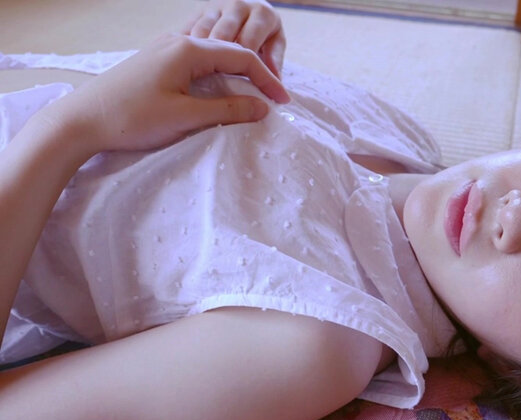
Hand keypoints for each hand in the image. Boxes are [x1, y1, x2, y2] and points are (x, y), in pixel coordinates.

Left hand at [34, 33, 289, 156]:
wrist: (80, 119)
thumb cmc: (131, 118)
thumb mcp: (185, 117)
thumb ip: (228, 110)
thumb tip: (262, 107)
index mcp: (189, 50)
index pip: (242, 57)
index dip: (267, 80)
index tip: (283, 102)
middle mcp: (179, 41)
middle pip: (230, 52)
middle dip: (256, 75)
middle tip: (273, 100)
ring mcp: (165, 49)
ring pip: (214, 56)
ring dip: (236, 74)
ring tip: (252, 95)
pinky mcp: (156, 61)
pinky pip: (197, 61)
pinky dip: (217, 74)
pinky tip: (221, 89)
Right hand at [182, 0, 285, 78]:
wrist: (248, 8)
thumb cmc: (264, 32)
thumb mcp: (275, 41)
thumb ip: (275, 58)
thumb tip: (276, 80)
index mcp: (261, 13)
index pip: (249, 42)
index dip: (244, 67)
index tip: (240, 89)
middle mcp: (237, 5)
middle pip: (223, 36)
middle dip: (218, 61)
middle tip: (214, 86)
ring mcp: (215, 6)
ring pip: (202, 33)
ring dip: (198, 56)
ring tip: (197, 80)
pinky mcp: (197, 12)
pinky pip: (187, 30)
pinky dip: (184, 49)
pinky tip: (184, 68)